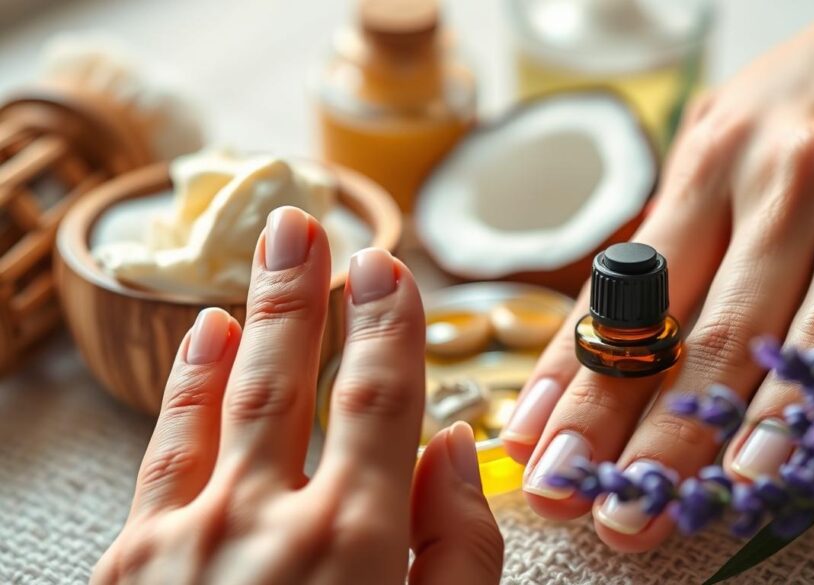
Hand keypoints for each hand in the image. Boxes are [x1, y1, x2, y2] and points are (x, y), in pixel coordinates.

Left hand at [93, 207, 502, 583]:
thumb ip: (459, 550)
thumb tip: (454, 450)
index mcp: (354, 542)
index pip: (377, 401)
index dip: (384, 325)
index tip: (385, 269)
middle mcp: (264, 522)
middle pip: (287, 380)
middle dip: (297, 293)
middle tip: (300, 224)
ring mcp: (186, 539)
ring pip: (220, 400)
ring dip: (248, 318)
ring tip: (264, 256)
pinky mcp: (130, 564)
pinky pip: (162, 452)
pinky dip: (185, 387)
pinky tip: (203, 342)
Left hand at [501, 3, 813, 551]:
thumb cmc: (802, 102)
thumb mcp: (713, 151)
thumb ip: (660, 248)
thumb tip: (582, 354)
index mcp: (710, 166)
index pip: (632, 299)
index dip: (584, 387)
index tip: (544, 458)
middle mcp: (785, 181)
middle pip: (712, 332)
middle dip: (661, 434)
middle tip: (620, 515)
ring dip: (763, 431)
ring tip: (718, 503)